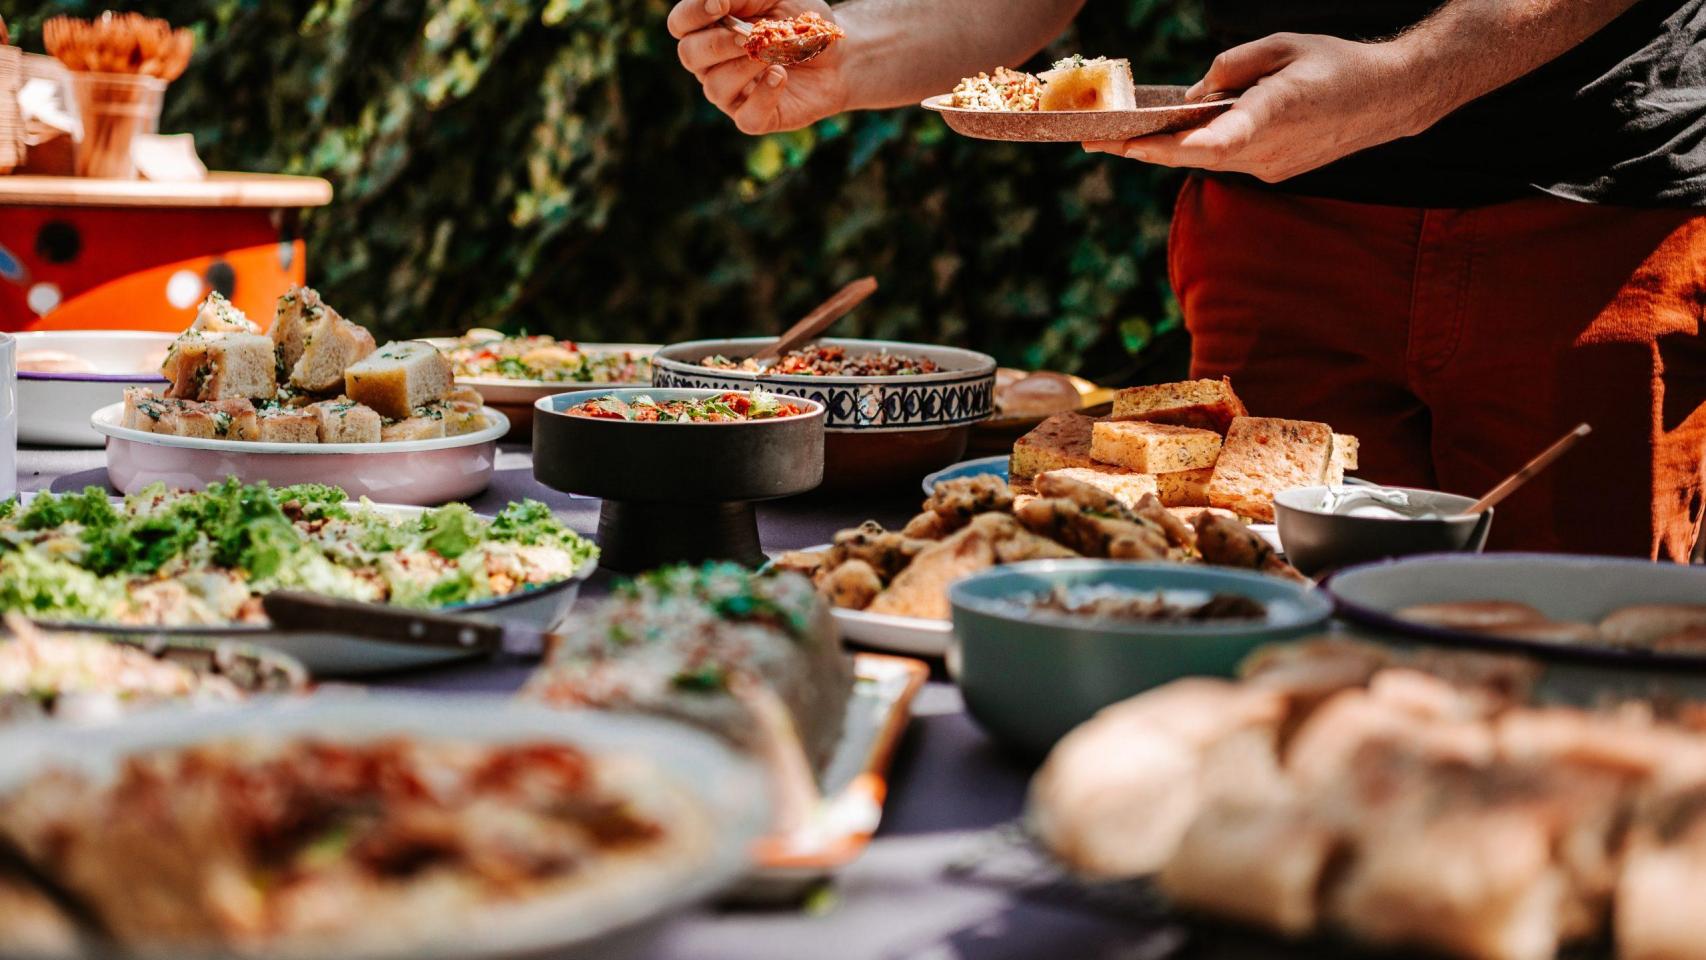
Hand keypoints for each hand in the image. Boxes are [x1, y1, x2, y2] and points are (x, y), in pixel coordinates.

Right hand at [668, 0, 849, 134]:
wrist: (838, 54)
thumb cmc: (799, 20)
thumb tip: (714, 1)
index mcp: (710, 29)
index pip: (680, 24)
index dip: (693, 14)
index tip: (720, 5)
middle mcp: (712, 64)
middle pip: (689, 56)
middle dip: (718, 44)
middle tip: (750, 36)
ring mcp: (732, 94)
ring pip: (716, 87)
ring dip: (745, 67)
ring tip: (775, 54)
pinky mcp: (756, 118)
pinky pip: (747, 116)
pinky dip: (764, 95)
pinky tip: (781, 75)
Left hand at [1082, 33, 1450, 181]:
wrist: (1388, 99)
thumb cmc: (1336, 64)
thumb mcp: (1282, 45)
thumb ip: (1233, 65)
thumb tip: (1194, 92)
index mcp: (1272, 114)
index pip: (1215, 141)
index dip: (1173, 147)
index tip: (1135, 148)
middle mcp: (1267, 151)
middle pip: (1195, 156)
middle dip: (1143, 150)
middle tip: (1098, 144)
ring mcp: (1270, 168)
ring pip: (1208, 159)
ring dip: (1169, 147)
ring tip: (1125, 135)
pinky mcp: (1274, 172)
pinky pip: (1228, 157)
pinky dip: (1203, 145)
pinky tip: (1180, 132)